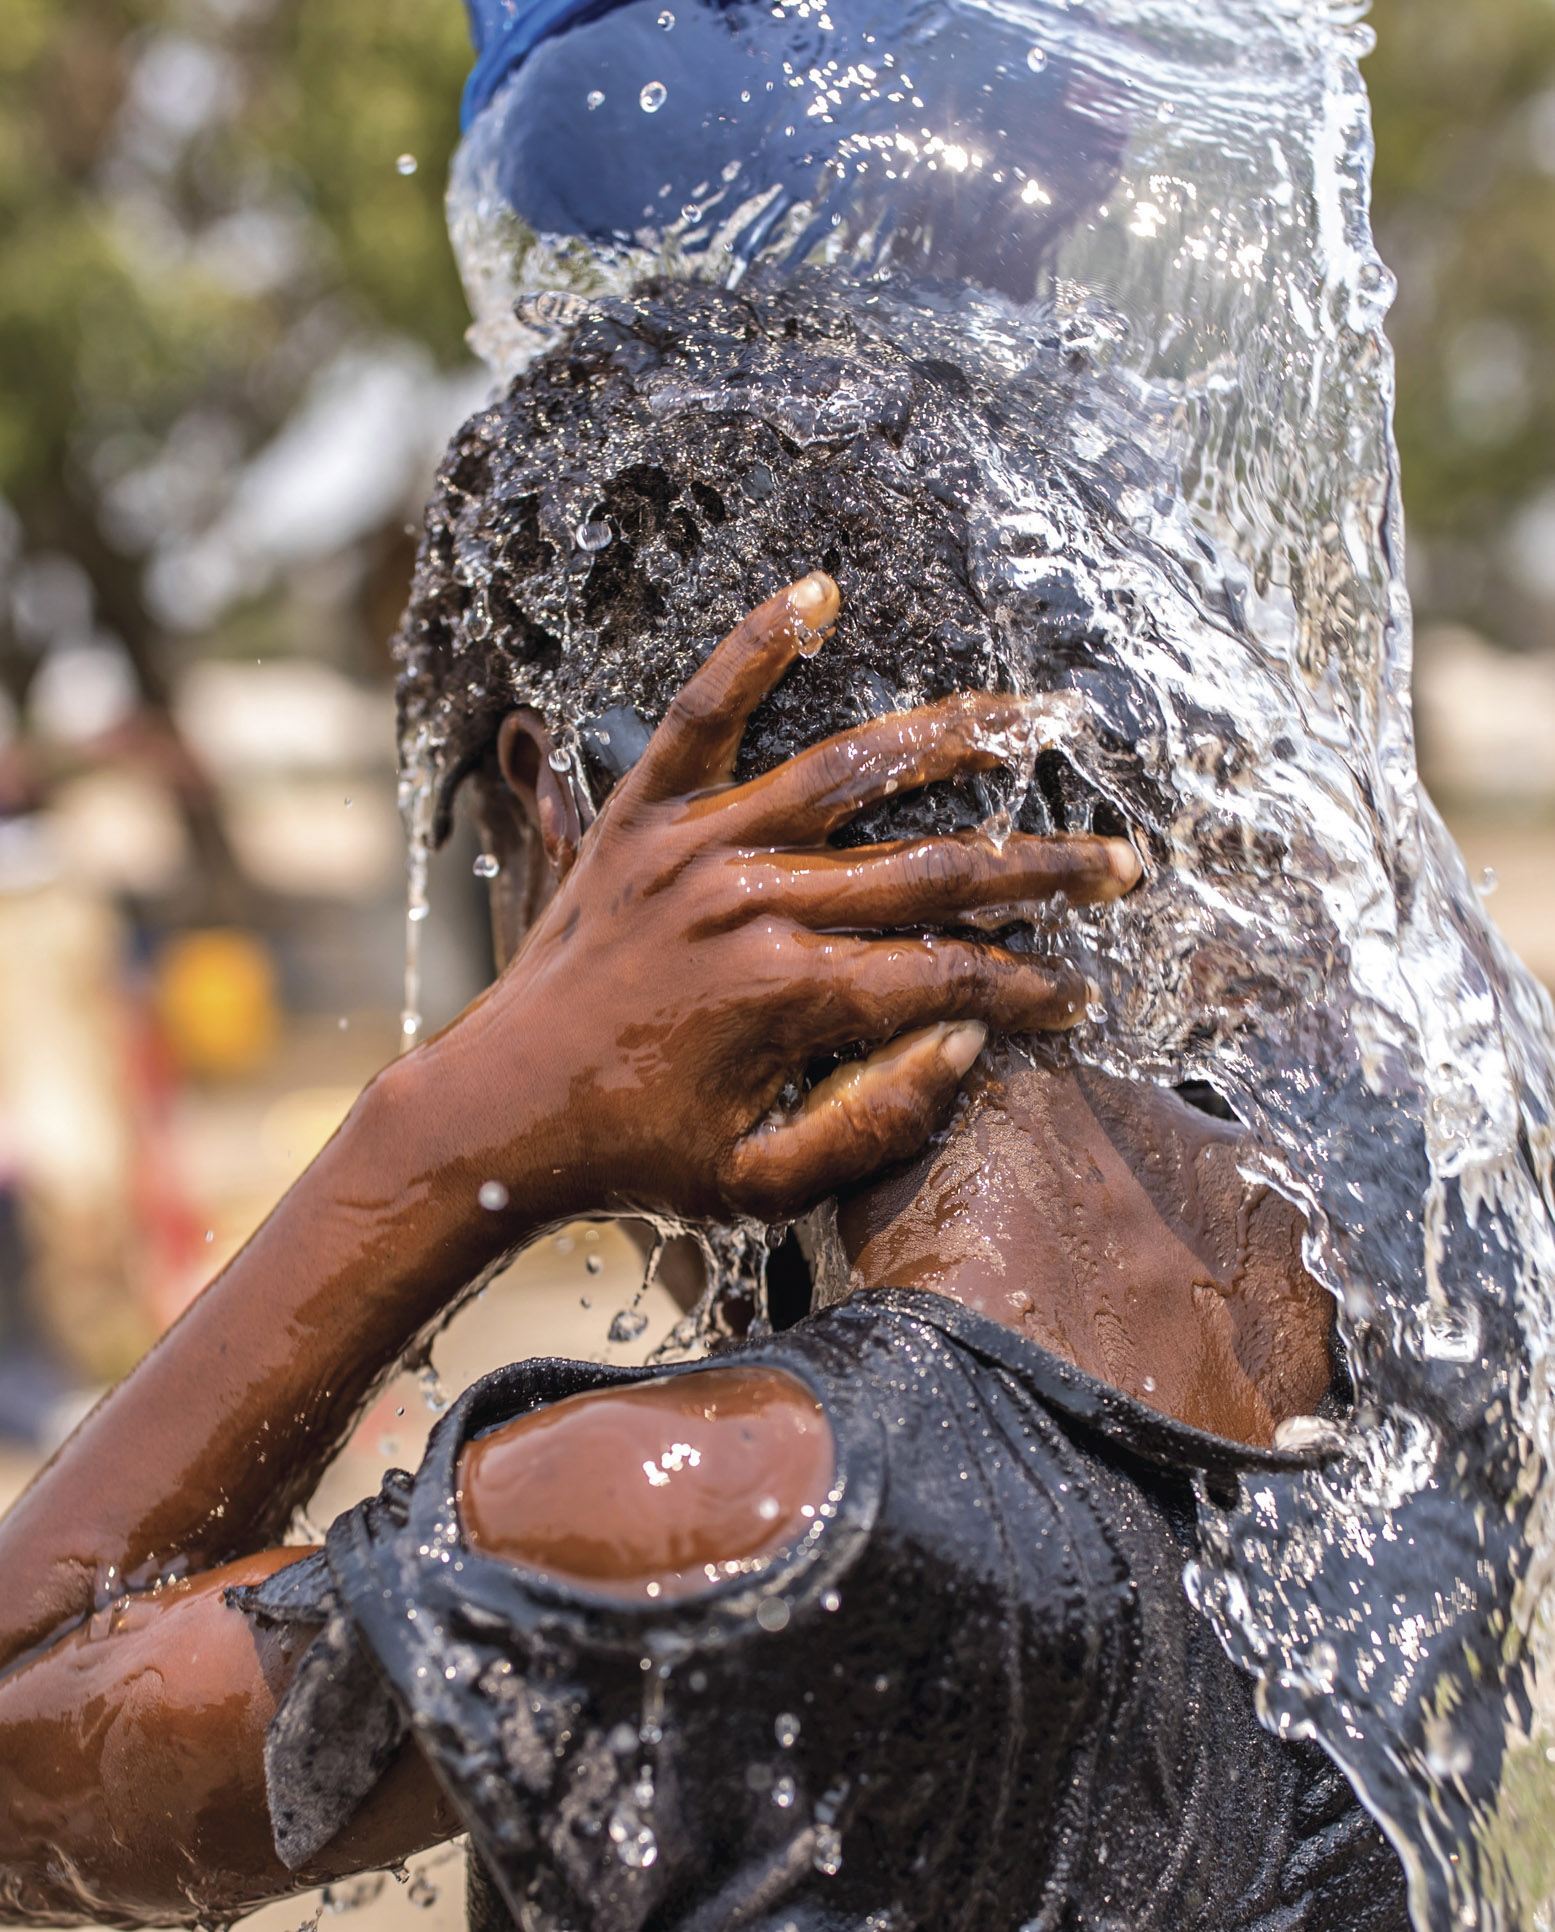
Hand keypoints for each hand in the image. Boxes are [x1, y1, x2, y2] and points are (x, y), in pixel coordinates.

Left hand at [434, 574, 1139, 1223]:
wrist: (497, 1110)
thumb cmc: (635, 1156)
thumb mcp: (764, 1184)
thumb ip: (878, 1121)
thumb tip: (970, 1041)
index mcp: (789, 995)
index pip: (950, 973)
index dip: (1027, 989)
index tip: (1072, 999)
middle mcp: (752, 901)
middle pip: (933, 869)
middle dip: (1042, 872)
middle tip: (1119, 867)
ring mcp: (696, 845)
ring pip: (851, 769)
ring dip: (958, 742)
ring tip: (1035, 721)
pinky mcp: (641, 813)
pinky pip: (702, 711)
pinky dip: (757, 647)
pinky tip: (814, 594)